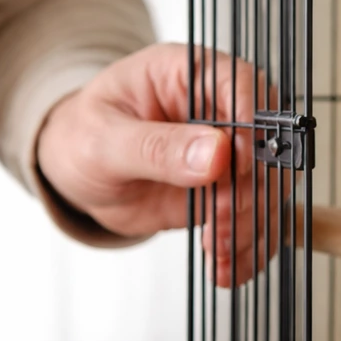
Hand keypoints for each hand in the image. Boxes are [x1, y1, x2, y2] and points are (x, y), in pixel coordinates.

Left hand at [36, 42, 282, 286]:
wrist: (75, 172)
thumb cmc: (82, 136)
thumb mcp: (104, 140)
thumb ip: (157, 146)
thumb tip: (217, 153)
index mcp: (189, 73)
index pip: (239, 83)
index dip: (251, 122)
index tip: (239, 163)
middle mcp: (218, 110)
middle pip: (265, 141)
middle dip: (250, 188)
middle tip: (220, 220)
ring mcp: (228, 154)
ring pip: (265, 187)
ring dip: (250, 225)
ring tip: (218, 253)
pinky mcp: (227, 192)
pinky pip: (252, 220)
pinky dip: (246, 248)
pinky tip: (227, 268)